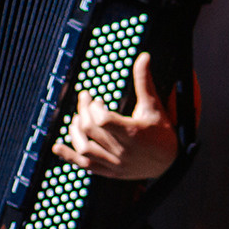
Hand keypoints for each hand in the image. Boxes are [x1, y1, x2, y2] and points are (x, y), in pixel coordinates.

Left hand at [53, 52, 178, 179]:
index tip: (97, 100)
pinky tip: (58, 147)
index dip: (94, 108)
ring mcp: (115, 162)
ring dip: (75, 131)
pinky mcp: (110, 171)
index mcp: (133, 132)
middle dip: (83, 111)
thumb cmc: (162, 131)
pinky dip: (68, 156)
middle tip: (85, 101)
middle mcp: (122, 149)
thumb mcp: (154, 105)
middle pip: (90, 130)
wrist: (170, 162)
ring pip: (84, 147)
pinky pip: (85, 165)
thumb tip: (144, 57)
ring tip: (77, 119)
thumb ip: (144, 82)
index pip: (102, 120)